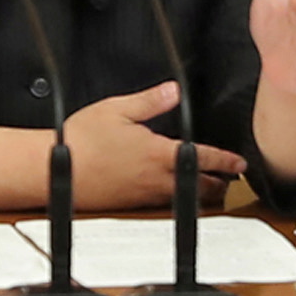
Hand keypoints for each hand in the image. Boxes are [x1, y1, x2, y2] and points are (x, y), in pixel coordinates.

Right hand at [66, 83, 241, 208]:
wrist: (55, 170)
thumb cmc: (81, 139)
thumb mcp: (117, 109)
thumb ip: (150, 101)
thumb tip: (174, 90)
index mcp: (158, 153)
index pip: (204, 158)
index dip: (226, 161)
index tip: (240, 162)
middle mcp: (156, 179)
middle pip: (201, 188)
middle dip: (219, 184)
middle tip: (230, 180)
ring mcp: (144, 195)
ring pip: (184, 200)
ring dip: (199, 194)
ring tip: (209, 188)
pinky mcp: (131, 205)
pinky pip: (163, 205)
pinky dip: (177, 199)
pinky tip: (173, 192)